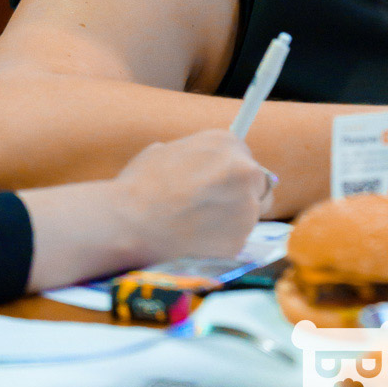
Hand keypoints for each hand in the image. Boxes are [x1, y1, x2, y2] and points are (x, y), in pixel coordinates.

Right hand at [107, 129, 270, 264]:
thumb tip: (198, 163)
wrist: (129, 223)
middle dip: (241, 196)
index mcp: (228, 143)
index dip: (230, 174)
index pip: (244, 158)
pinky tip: (196, 243)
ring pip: (249, 215)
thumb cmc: (140, 185)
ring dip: (232, 221)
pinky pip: (236, 241)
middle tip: (212, 208)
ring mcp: (247, 208)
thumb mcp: (167, 150)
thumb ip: (195, 155)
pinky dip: (221, 244)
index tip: (218, 185)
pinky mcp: (240, 240)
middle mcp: (246, 171)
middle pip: (258, 185)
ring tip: (197, 227)